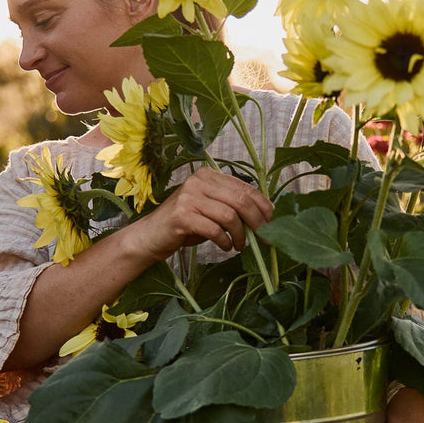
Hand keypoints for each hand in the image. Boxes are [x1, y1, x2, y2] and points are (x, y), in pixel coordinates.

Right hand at [128, 167, 272, 263]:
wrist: (151, 236)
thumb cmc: (185, 225)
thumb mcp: (211, 210)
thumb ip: (232, 207)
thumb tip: (266, 217)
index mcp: (209, 175)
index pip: (245, 187)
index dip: (263, 205)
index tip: (272, 222)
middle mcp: (199, 181)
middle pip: (241, 200)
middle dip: (257, 222)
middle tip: (263, 238)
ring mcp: (189, 197)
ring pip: (230, 216)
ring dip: (240, 235)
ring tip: (239, 245)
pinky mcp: (182, 216)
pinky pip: (215, 230)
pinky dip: (225, 241)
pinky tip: (225, 246)